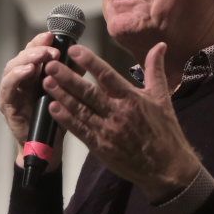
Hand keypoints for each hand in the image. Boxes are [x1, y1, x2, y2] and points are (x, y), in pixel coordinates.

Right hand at [0, 32, 64, 166]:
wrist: (47, 148)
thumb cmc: (56, 119)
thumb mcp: (66, 94)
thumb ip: (70, 77)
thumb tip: (81, 60)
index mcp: (33, 74)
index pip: (34, 51)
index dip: (42, 41)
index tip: (53, 35)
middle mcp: (19, 79)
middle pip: (23, 56)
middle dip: (37, 49)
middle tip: (51, 48)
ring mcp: (10, 92)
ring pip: (12, 68)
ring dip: (27, 60)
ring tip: (40, 57)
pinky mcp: (7, 105)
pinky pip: (8, 88)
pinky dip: (16, 76)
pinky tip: (28, 70)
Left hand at [42, 42, 201, 201]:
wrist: (167, 168)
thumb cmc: (165, 131)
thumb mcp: (162, 97)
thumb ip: (154, 70)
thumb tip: (159, 45)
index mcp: (132, 98)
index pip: (107, 76)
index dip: (90, 62)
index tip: (74, 50)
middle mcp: (118, 113)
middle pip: (88, 92)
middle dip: (67, 78)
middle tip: (50, 65)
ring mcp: (107, 131)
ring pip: (80, 110)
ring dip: (62, 96)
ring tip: (46, 82)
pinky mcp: (100, 147)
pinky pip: (80, 130)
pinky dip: (66, 119)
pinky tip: (53, 108)